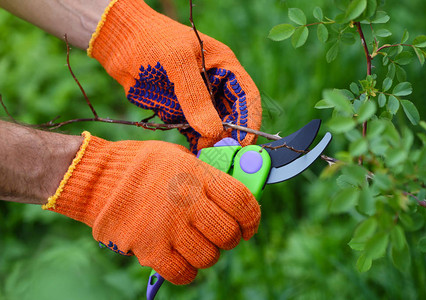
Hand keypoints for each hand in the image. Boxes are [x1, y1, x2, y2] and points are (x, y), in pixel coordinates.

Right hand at [43, 132, 260, 283]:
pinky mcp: (149, 249)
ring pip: (209, 257)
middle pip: (228, 234)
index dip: (252, 217)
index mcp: (196, 175)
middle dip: (231, 238)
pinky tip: (182, 258)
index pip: (242, 201)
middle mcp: (186, 201)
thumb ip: (206, 175)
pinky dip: (187, 270)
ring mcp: (168, 227)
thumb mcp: (178, 156)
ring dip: (209, 254)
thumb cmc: (140, 165)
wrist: (96, 178)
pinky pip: (183, 273)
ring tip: (198, 244)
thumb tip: (233, 195)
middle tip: (223, 235)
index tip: (249, 224)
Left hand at [88, 0, 261, 152]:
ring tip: (207, 159)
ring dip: (214, 145)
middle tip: (222, 156)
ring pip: (215, 129)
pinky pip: (195, 134)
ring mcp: (199, 101)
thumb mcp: (176, 61)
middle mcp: (216, 86)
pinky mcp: (182, 114)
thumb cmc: (150, 41)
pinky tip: (194, 156)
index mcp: (224, 67)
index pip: (247, 97)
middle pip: (234, 117)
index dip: (249, 120)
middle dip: (231, 137)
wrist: (120, 45)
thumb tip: (213, 131)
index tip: (243, 143)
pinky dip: (196, 145)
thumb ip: (195, 96)